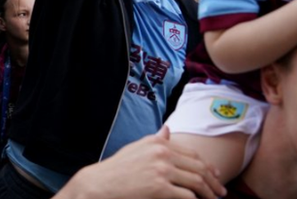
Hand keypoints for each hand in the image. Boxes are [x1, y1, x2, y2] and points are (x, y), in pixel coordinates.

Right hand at [56, 127, 224, 198]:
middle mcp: (161, 153)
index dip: (207, 165)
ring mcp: (161, 170)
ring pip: (197, 182)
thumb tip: (167, 130)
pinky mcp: (160, 188)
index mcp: (157, 142)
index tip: (216, 174)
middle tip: (221, 191)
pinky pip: (188, 196)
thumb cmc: (117, 169)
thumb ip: (155, 140)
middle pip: (198, 167)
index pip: (191, 153)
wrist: (100, 184)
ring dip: (210, 193)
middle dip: (213, 180)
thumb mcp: (136, 148)